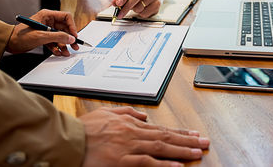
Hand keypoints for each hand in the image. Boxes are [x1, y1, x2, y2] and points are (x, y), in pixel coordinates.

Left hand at [6, 9, 79, 55]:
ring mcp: (46, 29)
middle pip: (64, 28)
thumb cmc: (20, 36)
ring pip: (60, 36)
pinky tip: (58, 52)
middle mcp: (48, 21)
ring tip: (66, 52)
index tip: (74, 36)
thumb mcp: (41, 36)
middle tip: (74, 46)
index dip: (72, 26)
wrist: (8, 43)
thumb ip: (58, 37)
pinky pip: (54, 41)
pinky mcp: (43, 37)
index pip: (66, 17)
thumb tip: (71, 38)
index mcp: (47, 15)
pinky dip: (57, 47)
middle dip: (69, 38)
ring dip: (63, 45)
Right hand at [79, 106, 208, 166]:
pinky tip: (177, 166)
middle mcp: (134, 133)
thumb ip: (127, 111)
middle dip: (187, 140)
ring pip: (161, 147)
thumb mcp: (106, 112)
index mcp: (130, 122)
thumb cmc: (85, 128)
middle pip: (165, 136)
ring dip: (181, 150)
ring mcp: (129, 147)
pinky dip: (163, 164)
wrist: (69, 139)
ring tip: (198, 152)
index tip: (193, 135)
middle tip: (204, 142)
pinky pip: (147, 162)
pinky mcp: (122, 161)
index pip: (160, 128)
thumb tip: (144, 115)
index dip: (179, 132)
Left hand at [113, 0, 160, 18]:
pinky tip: (141, 9)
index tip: (117, 4)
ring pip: (140, 7)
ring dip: (134, 10)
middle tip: (120, 14)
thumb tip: (114, 3)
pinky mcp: (157, 3)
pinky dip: (140, 14)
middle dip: (126, 7)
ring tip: (134, 7)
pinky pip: (145, 13)